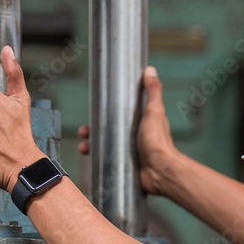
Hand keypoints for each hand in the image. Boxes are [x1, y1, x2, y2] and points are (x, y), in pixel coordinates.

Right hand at [76, 67, 179, 195]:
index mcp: (144, 122)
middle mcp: (137, 137)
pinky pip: (109, 161)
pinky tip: (90, 161)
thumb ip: (152, 92)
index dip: (107, 112)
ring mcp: (132, 152)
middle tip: (84, 131)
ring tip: (83, 147)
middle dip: (95, 131)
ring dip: (93, 146)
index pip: (121, 113)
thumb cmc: (158, 142)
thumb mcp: (154, 111)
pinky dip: (99, 160)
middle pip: (111, 130)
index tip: (95, 110)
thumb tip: (150, 70)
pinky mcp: (127, 166)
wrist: (160, 172)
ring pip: (107, 146)